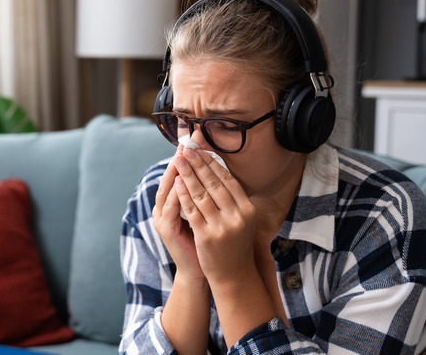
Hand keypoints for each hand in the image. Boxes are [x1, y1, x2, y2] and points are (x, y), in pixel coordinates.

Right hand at [152, 146, 204, 280]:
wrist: (201, 271)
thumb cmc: (206, 242)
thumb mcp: (206, 214)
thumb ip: (204, 195)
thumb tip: (216, 171)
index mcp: (171, 203)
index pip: (178, 175)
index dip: (186, 158)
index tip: (195, 140)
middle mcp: (163, 208)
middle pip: (170, 178)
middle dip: (180, 159)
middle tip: (187, 142)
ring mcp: (161, 219)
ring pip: (168, 189)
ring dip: (176, 172)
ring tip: (184, 156)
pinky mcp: (165, 229)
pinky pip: (171, 207)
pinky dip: (177, 194)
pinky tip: (184, 182)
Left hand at [173, 146, 257, 285]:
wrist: (233, 275)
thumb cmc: (235, 244)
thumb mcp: (242, 220)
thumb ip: (232, 199)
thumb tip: (217, 170)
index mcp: (248, 209)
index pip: (228, 180)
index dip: (213, 163)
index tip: (201, 149)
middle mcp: (238, 216)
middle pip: (214, 184)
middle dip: (199, 163)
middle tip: (187, 149)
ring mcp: (222, 227)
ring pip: (201, 194)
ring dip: (188, 175)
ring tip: (179, 160)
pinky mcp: (206, 236)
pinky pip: (191, 210)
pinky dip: (183, 194)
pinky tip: (177, 183)